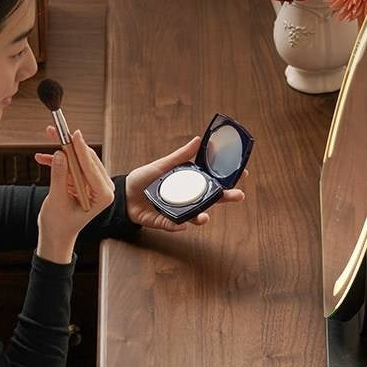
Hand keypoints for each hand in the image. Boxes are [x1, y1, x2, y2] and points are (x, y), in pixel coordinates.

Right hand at [34, 127, 114, 259]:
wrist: (57, 235)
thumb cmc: (60, 225)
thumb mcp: (57, 200)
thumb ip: (59, 176)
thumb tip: (60, 154)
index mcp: (103, 196)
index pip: (92, 167)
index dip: (81, 149)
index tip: (73, 134)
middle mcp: (103, 188)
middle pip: (87, 159)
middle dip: (69, 145)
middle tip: (56, 131)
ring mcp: (94, 185)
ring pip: (78, 160)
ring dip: (62, 150)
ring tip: (48, 137)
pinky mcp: (84, 182)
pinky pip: (72, 166)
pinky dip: (58, 162)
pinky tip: (42, 158)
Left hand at [124, 136, 246, 231]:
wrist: (123, 195)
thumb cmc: (143, 179)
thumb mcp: (162, 165)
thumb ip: (181, 156)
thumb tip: (199, 140)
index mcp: (189, 183)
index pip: (212, 182)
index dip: (228, 179)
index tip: (243, 173)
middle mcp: (187, 198)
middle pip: (211, 199)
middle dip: (226, 198)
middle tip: (239, 196)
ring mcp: (178, 211)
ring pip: (194, 216)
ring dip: (201, 218)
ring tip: (205, 217)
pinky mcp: (165, 222)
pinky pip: (173, 226)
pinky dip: (177, 226)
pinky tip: (181, 225)